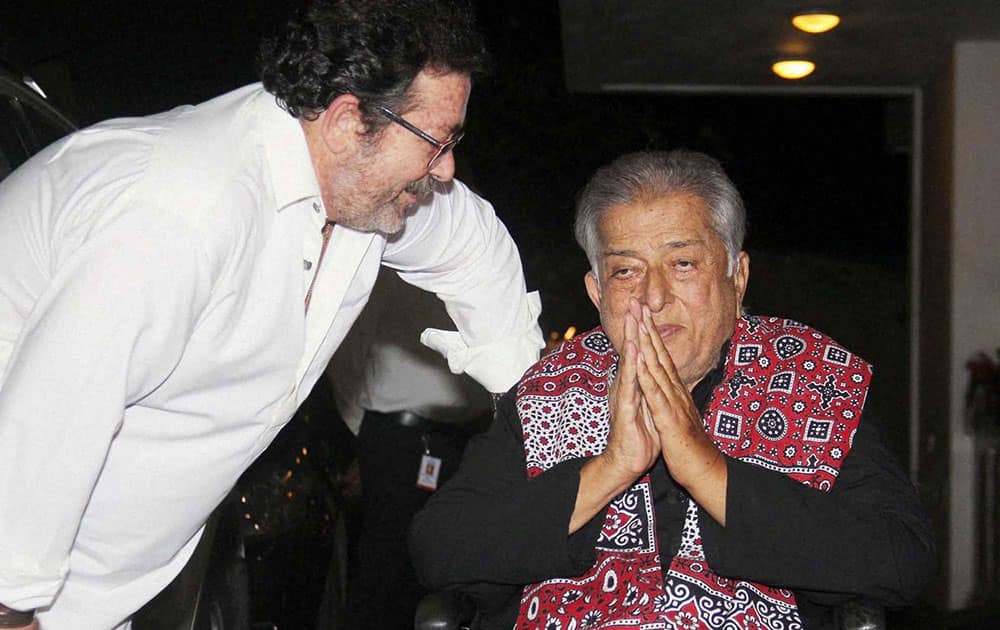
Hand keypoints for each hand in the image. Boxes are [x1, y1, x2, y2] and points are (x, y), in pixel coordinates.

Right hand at [601, 302, 661, 481]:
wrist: (626, 462)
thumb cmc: (639, 436)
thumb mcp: (647, 407)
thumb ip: (648, 389)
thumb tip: (653, 373)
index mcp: (634, 384)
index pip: (639, 352)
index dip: (642, 330)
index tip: (645, 308)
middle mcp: (626, 385)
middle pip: (631, 351)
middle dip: (634, 325)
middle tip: (635, 300)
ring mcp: (624, 395)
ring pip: (629, 361)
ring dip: (631, 338)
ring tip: (633, 316)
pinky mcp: (625, 407)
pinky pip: (629, 383)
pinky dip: (631, 364)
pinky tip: (633, 348)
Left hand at [632, 300, 727, 524]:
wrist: (702, 469)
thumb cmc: (688, 444)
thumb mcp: (678, 414)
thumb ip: (673, 396)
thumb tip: (669, 383)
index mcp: (675, 390)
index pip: (662, 356)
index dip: (651, 333)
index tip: (641, 313)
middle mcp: (676, 391)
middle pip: (660, 354)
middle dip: (647, 328)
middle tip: (638, 304)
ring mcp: (674, 403)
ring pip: (658, 368)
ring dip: (646, 344)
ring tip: (637, 322)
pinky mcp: (670, 419)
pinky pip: (656, 395)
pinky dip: (647, 377)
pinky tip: (639, 361)